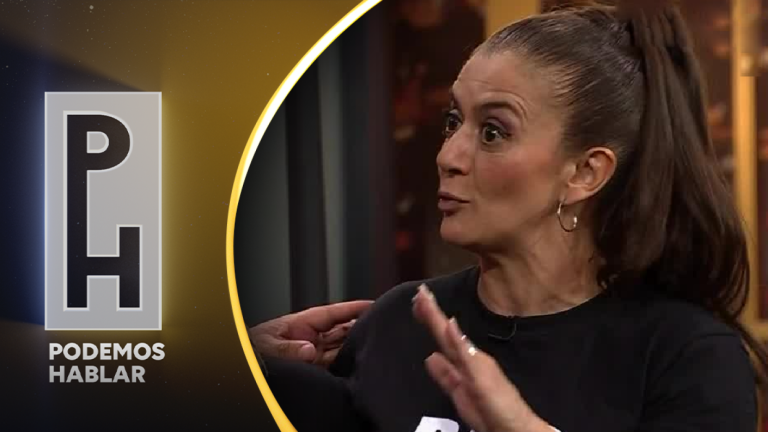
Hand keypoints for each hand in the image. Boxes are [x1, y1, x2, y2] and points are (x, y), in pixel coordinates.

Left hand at [249, 300, 372, 367]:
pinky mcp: (313, 374)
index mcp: (300, 325)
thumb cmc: (251, 350)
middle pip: (342, 330)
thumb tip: (308, 350)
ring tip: (373, 344)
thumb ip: (287, 348)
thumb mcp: (266, 345)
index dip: (353, 308)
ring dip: (355, 347)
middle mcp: (310, 340)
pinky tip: (359, 366)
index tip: (374, 304)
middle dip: (360, 327)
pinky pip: (335, 368)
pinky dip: (347, 367)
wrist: (243, 368)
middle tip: (380, 326)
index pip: (333, 313)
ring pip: (342, 349)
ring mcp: (313, 357)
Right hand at [412, 284, 553, 431]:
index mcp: (472, 354)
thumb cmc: (500, 402)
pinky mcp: (461, 392)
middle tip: (419, 296)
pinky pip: (445, 374)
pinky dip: (437, 365)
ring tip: (422, 317)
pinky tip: (430, 358)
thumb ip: (464, 350)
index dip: (434, 312)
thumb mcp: (481, 375)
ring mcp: (464, 376)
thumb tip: (449, 322)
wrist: (512, 429)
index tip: (422, 292)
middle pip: (444, 334)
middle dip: (432, 316)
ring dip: (433, 333)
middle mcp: (467, 360)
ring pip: (444, 349)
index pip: (447, 328)